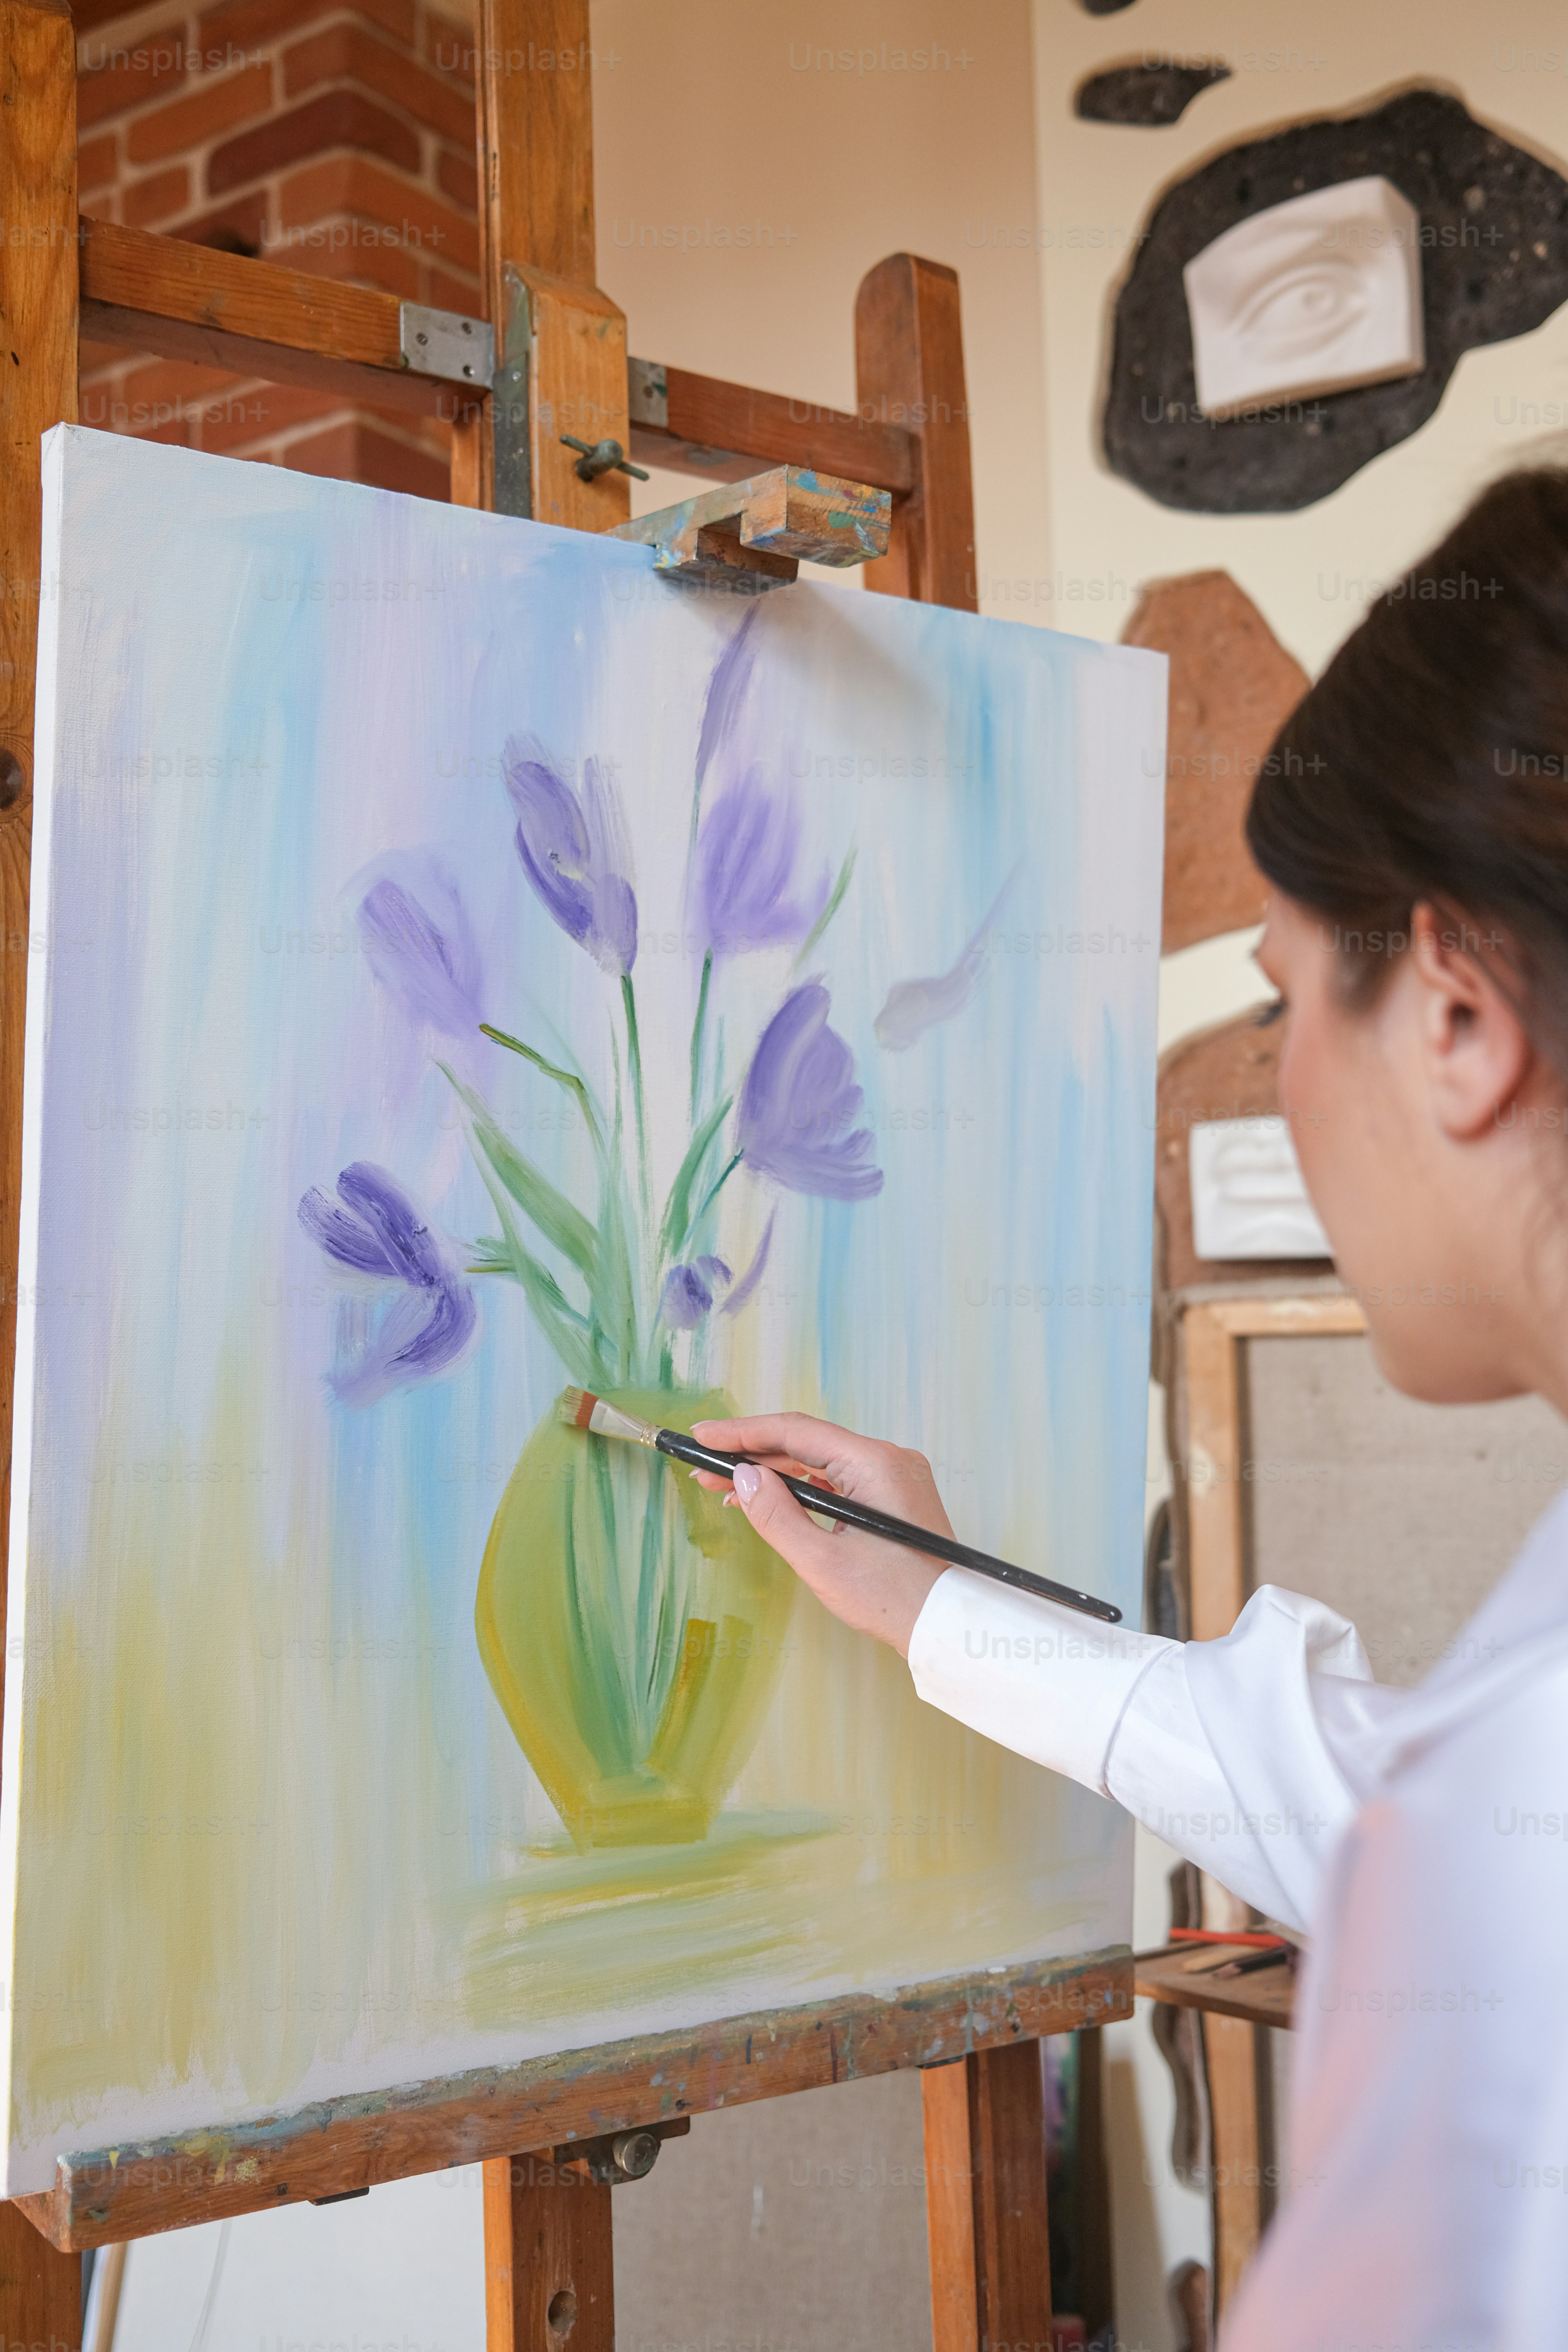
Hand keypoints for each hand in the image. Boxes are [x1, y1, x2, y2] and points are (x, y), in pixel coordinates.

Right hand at [688, 1412, 949, 1657]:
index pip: (796, 1432)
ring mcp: (892, 1476)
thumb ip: (777, 1515)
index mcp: (874, 1462)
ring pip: (820, 1463)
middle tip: (703, 1469)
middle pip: (806, 1444)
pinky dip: (802, 1490)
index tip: (702, 1436)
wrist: (947, 1626)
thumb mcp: (822, 1562)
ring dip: (774, 1474)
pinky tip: (770, 1502)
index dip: (743, 1432)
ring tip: (725, 1489)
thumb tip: (743, 1477)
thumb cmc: (892, 1599)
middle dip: (752, 1456)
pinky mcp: (892, 1497)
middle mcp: (887, 1458)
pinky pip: (838, 1481)